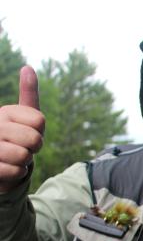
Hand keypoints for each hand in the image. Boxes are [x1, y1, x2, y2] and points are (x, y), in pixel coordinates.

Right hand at [0, 66, 43, 192]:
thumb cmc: (15, 137)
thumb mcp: (24, 116)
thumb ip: (28, 93)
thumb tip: (28, 67)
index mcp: (4, 112)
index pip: (39, 121)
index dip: (40, 131)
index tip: (28, 132)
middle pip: (34, 139)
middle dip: (34, 148)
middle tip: (22, 147)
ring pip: (24, 156)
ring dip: (24, 162)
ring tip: (12, 157)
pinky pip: (16, 171)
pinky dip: (16, 173)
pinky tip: (6, 168)